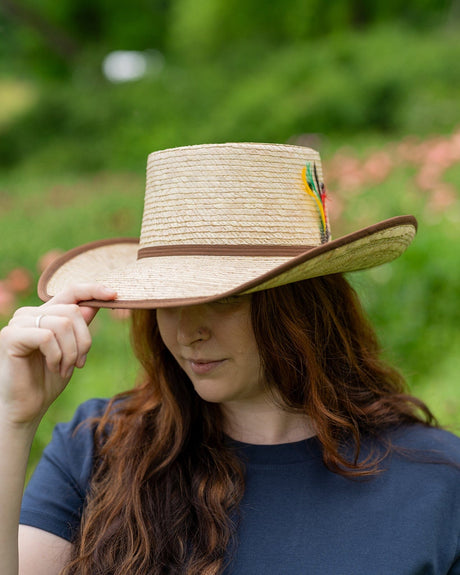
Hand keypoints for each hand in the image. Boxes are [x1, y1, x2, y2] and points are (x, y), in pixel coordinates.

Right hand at [0, 284, 116, 427]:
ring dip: (71, 352)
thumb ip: (80, 326)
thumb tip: (95, 303)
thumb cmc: (48, 379)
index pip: (71, 292)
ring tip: (65, 369)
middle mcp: (29, 313)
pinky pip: (47, 337)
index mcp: (45, 313)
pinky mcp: (10, 336)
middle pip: (73, 311)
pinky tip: (53, 368)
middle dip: (84, 340)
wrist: (27, 407)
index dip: (93, 290)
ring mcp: (18, 323)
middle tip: (79, 364)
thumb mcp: (72, 349)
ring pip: (63, 324)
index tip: (114, 295)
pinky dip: (57, 356)